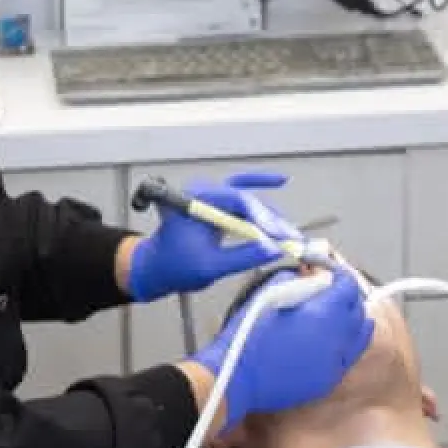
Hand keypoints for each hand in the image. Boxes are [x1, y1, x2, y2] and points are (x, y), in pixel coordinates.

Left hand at [125, 171, 299, 301]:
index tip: (279, 235)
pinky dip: (260, 193)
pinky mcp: (218, 204)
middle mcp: (203, 192)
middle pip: (246, 199)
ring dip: (270, 217)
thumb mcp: (208, 267)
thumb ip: (242, 258)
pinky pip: (243, 194)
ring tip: (290, 235)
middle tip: (291, 239)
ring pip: (249, 200)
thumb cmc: (174, 266)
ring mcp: (210, 196)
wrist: (157, 267)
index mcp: (194, 201)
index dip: (262, 217)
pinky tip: (281, 180)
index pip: (235, 200)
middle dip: (271, 220)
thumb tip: (274, 250)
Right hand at [189, 265, 374, 431]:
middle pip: (359, 310)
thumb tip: (312, 276)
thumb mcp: (269, 293)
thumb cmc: (248, 334)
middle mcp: (338, 339)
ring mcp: (336, 363)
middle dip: (347, 298)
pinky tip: (323, 342)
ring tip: (331, 317)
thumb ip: (297, 280)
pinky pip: (347, 356)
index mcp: (325, 314)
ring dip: (350, 322)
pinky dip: (342, 345)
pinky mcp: (329, 380)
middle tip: (329, 294)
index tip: (327, 274)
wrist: (237, 378)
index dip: (339, 276)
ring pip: (360, 336)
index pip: (349, 286)